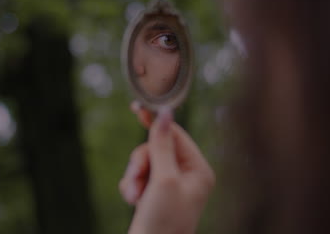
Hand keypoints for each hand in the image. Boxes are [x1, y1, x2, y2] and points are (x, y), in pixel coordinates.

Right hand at [119, 102, 214, 233]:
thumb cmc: (163, 221)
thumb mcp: (163, 178)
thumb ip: (161, 144)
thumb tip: (165, 112)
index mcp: (198, 170)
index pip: (176, 135)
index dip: (157, 122)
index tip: (137, 107)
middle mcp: (187, 176)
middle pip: (156, 148)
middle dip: (141, 164)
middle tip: (135, 181)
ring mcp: (170, 185)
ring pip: (144, 162)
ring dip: (134, 177)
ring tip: (133, 197)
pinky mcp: (155, 194)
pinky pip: (138, 177)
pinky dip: (131, 187)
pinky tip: (133, 202)